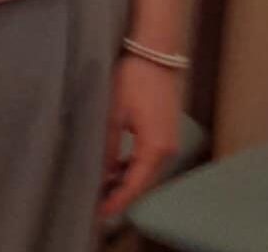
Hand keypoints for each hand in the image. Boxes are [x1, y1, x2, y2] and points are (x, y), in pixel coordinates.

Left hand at [99, 54, 183, 220]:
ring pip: (147, 171)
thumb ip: (108, 145)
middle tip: (98, 204)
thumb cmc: (133, 80)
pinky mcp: (166, 133)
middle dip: (122, 194)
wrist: (154, 55)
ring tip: (102, 189)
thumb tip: (103, 171)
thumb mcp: (112, 113)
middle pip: (144, 182)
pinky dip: (134, 167)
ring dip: (127, 180)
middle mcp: (167, 149)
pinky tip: (116, 169)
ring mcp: (169, 141)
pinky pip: (150, 159)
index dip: (119, 200)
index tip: (101, 213)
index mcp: (155, 147)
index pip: (136, 185)